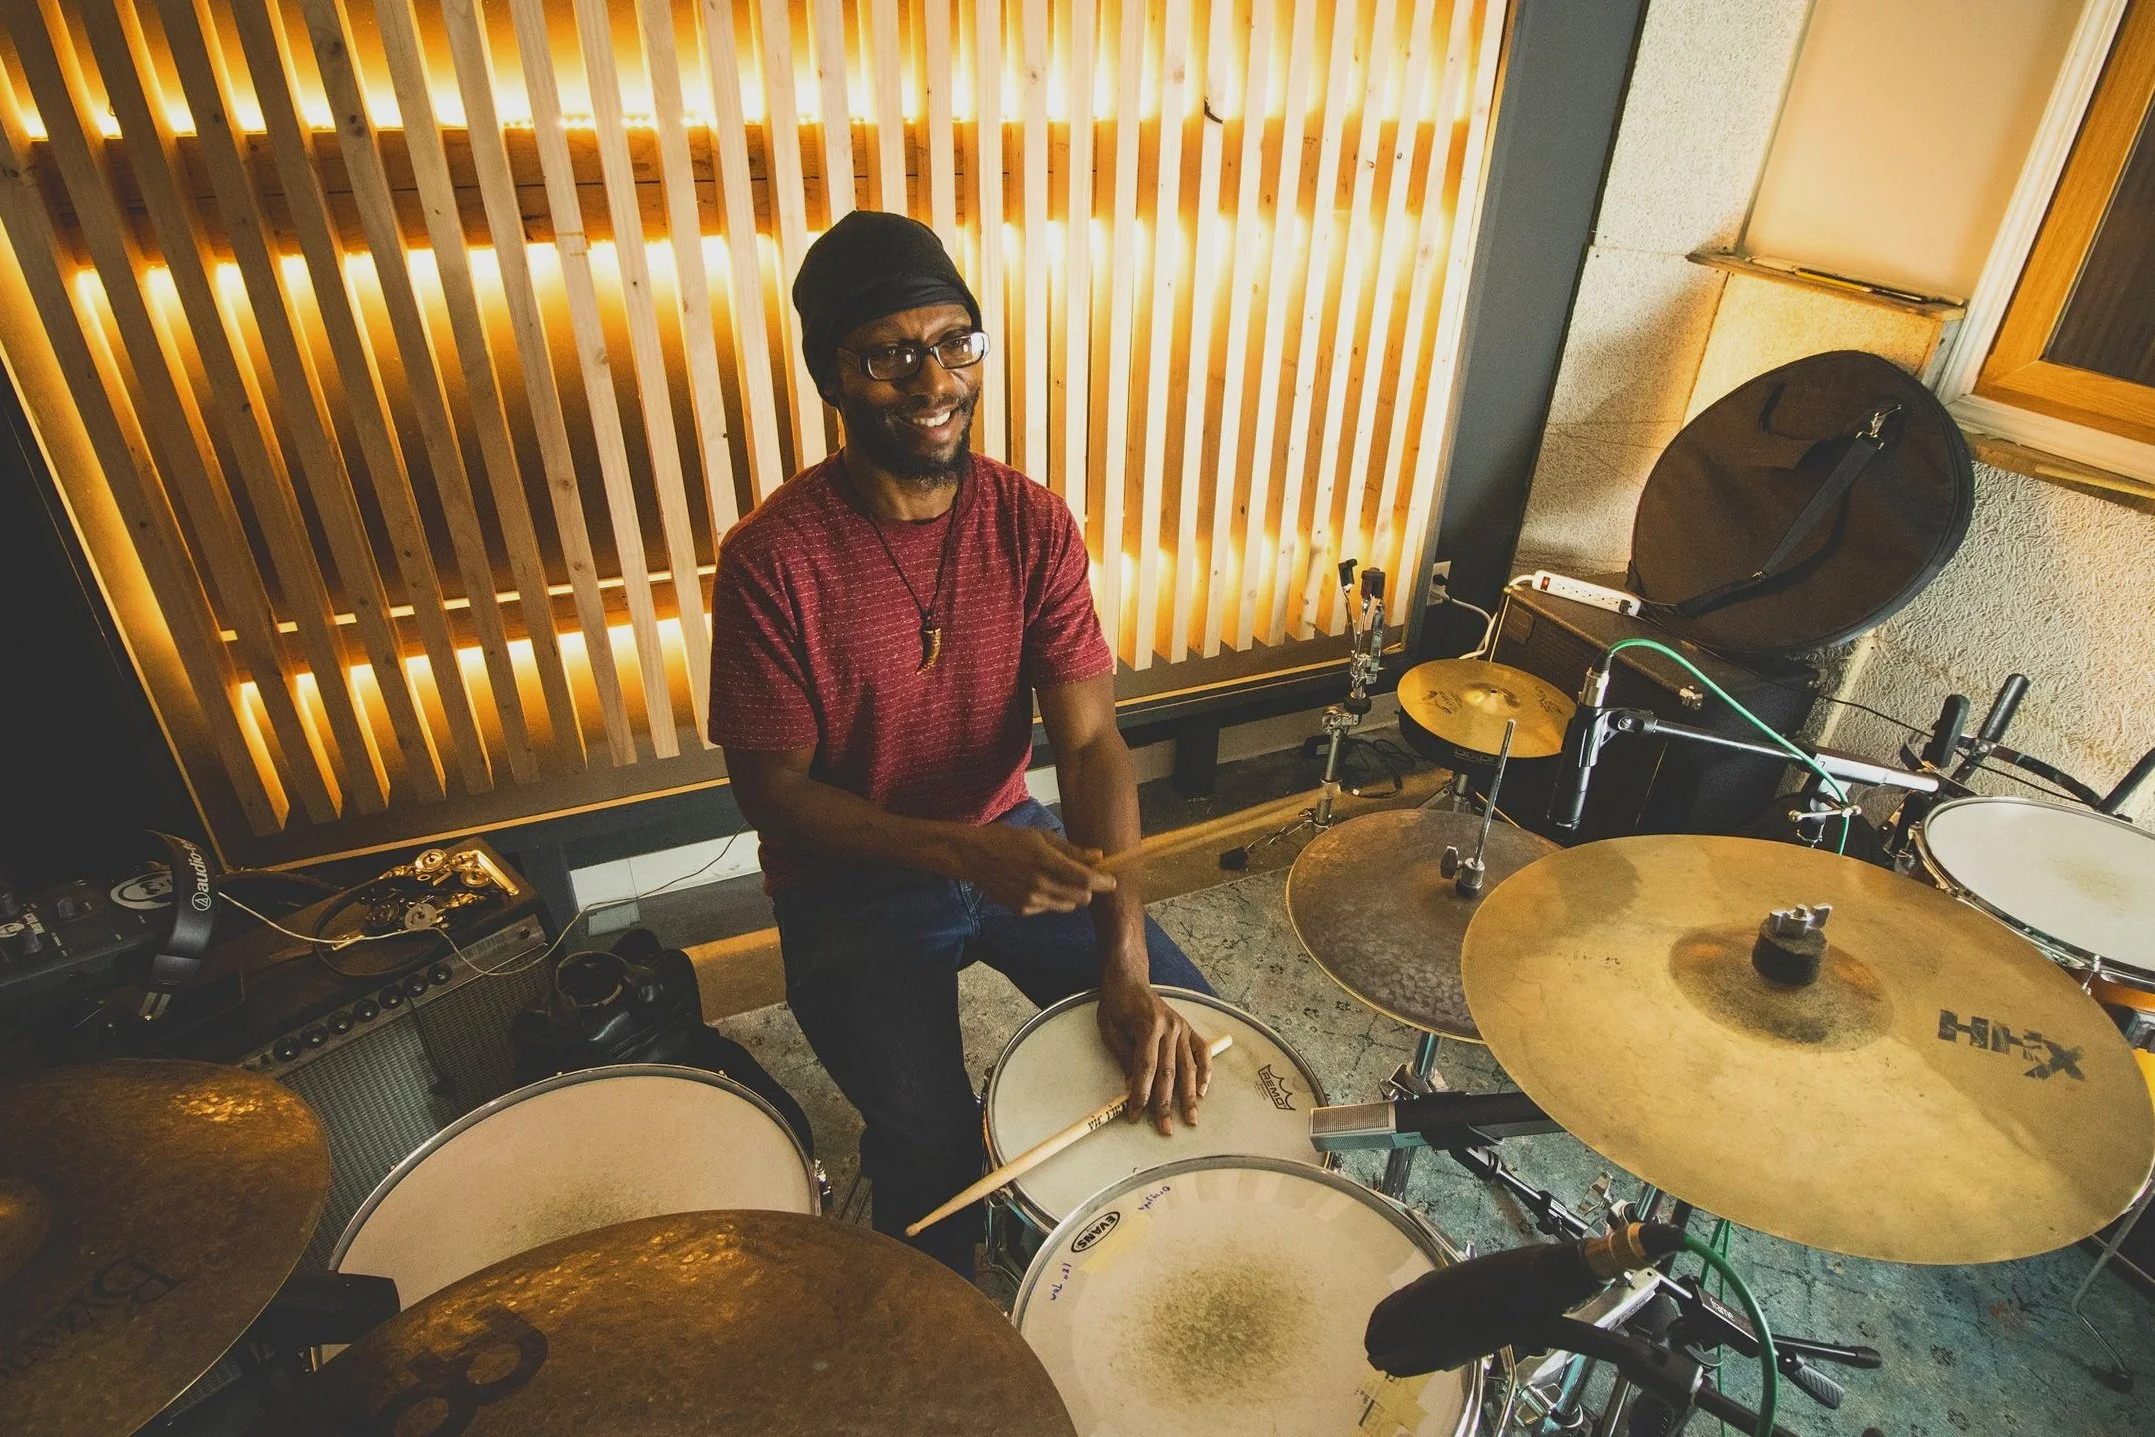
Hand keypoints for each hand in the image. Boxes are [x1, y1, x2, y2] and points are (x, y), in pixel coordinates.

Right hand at [957, 825, 1115, 914]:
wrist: (974, 857)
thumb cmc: (1008, 840)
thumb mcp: (1041, 836)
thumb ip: (1071, 850)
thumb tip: (1098, 856)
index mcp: (1045, 861)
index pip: (1085, 880)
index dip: (1104, 882)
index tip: (1111, 880)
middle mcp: (1039, 885)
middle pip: (1081, 897)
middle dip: (1088, 889)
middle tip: (1086, 877)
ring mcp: (1030, 901)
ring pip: (1067, 906)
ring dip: (1071, 896)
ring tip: (1060, 880)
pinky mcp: (1022, 910)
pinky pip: (1049, 909)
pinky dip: (1052, 900)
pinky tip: (1039, 885)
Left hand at [1096, 980, 1212, 1133]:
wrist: (1129, 979)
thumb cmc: (1116, 1005)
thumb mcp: (1111, 1030)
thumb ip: (1125, 1058)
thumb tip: (1134, 1088)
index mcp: (1147, 1026)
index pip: (1145, 1068)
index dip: (1140, 1093)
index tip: (1135, 1114)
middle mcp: (1169, 1027)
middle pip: (1169, 1073)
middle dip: (1166, 1104)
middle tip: (1165, 1129)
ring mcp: (1181, 1028)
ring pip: (1188, 1067)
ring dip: (1190, 1096)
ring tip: (1191, 1118)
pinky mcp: (1188, 1028)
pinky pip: (1202, 1052)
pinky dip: (1206, 1072)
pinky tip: (1203, 1091)